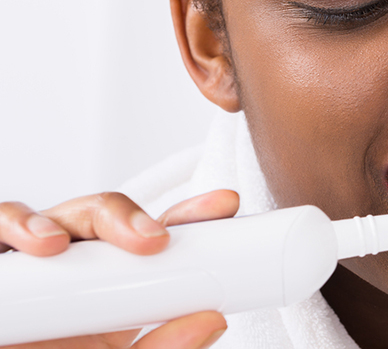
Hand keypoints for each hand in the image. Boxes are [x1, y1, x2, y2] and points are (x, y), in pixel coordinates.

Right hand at [0, 189, 239, 347]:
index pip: (157, 236)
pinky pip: (3, 221)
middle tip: (155, 241)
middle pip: (112, 216)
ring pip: (63, 214)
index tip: (225, 205)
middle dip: (135, 217)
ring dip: (79, 219)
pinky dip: (19, 223)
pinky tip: (40, 244)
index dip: (191, 216)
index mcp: (116, 285)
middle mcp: (79, 264)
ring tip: (69, 244)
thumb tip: (213, 322)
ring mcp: (36, 260)